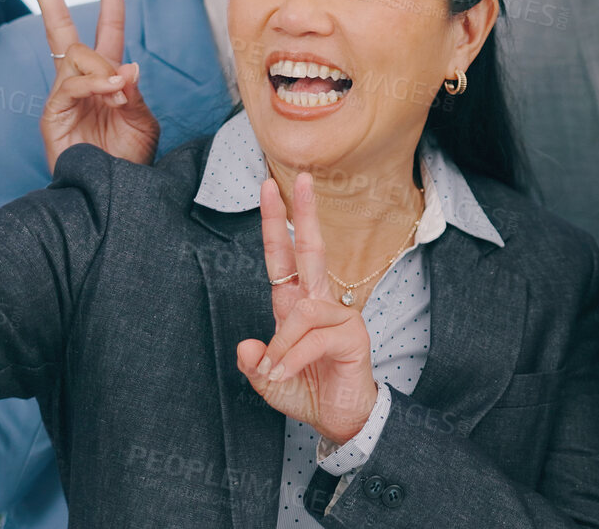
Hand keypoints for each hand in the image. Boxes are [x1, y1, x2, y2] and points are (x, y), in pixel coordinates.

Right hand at [20, 0, 158, 170]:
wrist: (114, 196)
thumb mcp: (143, 122)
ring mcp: (63, 95)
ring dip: (101, 67)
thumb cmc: (129, 162)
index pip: (106, 28)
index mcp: (107, 76)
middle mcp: (81, 80)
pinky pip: (68, 84)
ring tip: (118, 93)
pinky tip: (110, 94)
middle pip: (60, 27)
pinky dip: (92, 84)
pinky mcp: (52, 114)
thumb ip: (135, 93)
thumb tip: (128, 66)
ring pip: (74, 54)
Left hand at [237, 174, 376, 446]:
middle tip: (300, 178)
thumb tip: (246, 347)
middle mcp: (318, 303)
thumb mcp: (269, 382)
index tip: (269, 188)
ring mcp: (338, 317)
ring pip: (303, 309)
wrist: (340, 420)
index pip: (284, 257)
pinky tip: (284, 373)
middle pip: (311, 250)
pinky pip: (313, 337)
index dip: (276, 224)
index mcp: (295, 305)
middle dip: (304, 213)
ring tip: (275, 370)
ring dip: (282, 343)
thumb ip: (255, 366)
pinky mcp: (351, 337)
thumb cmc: (307, 392)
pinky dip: (292, 357)